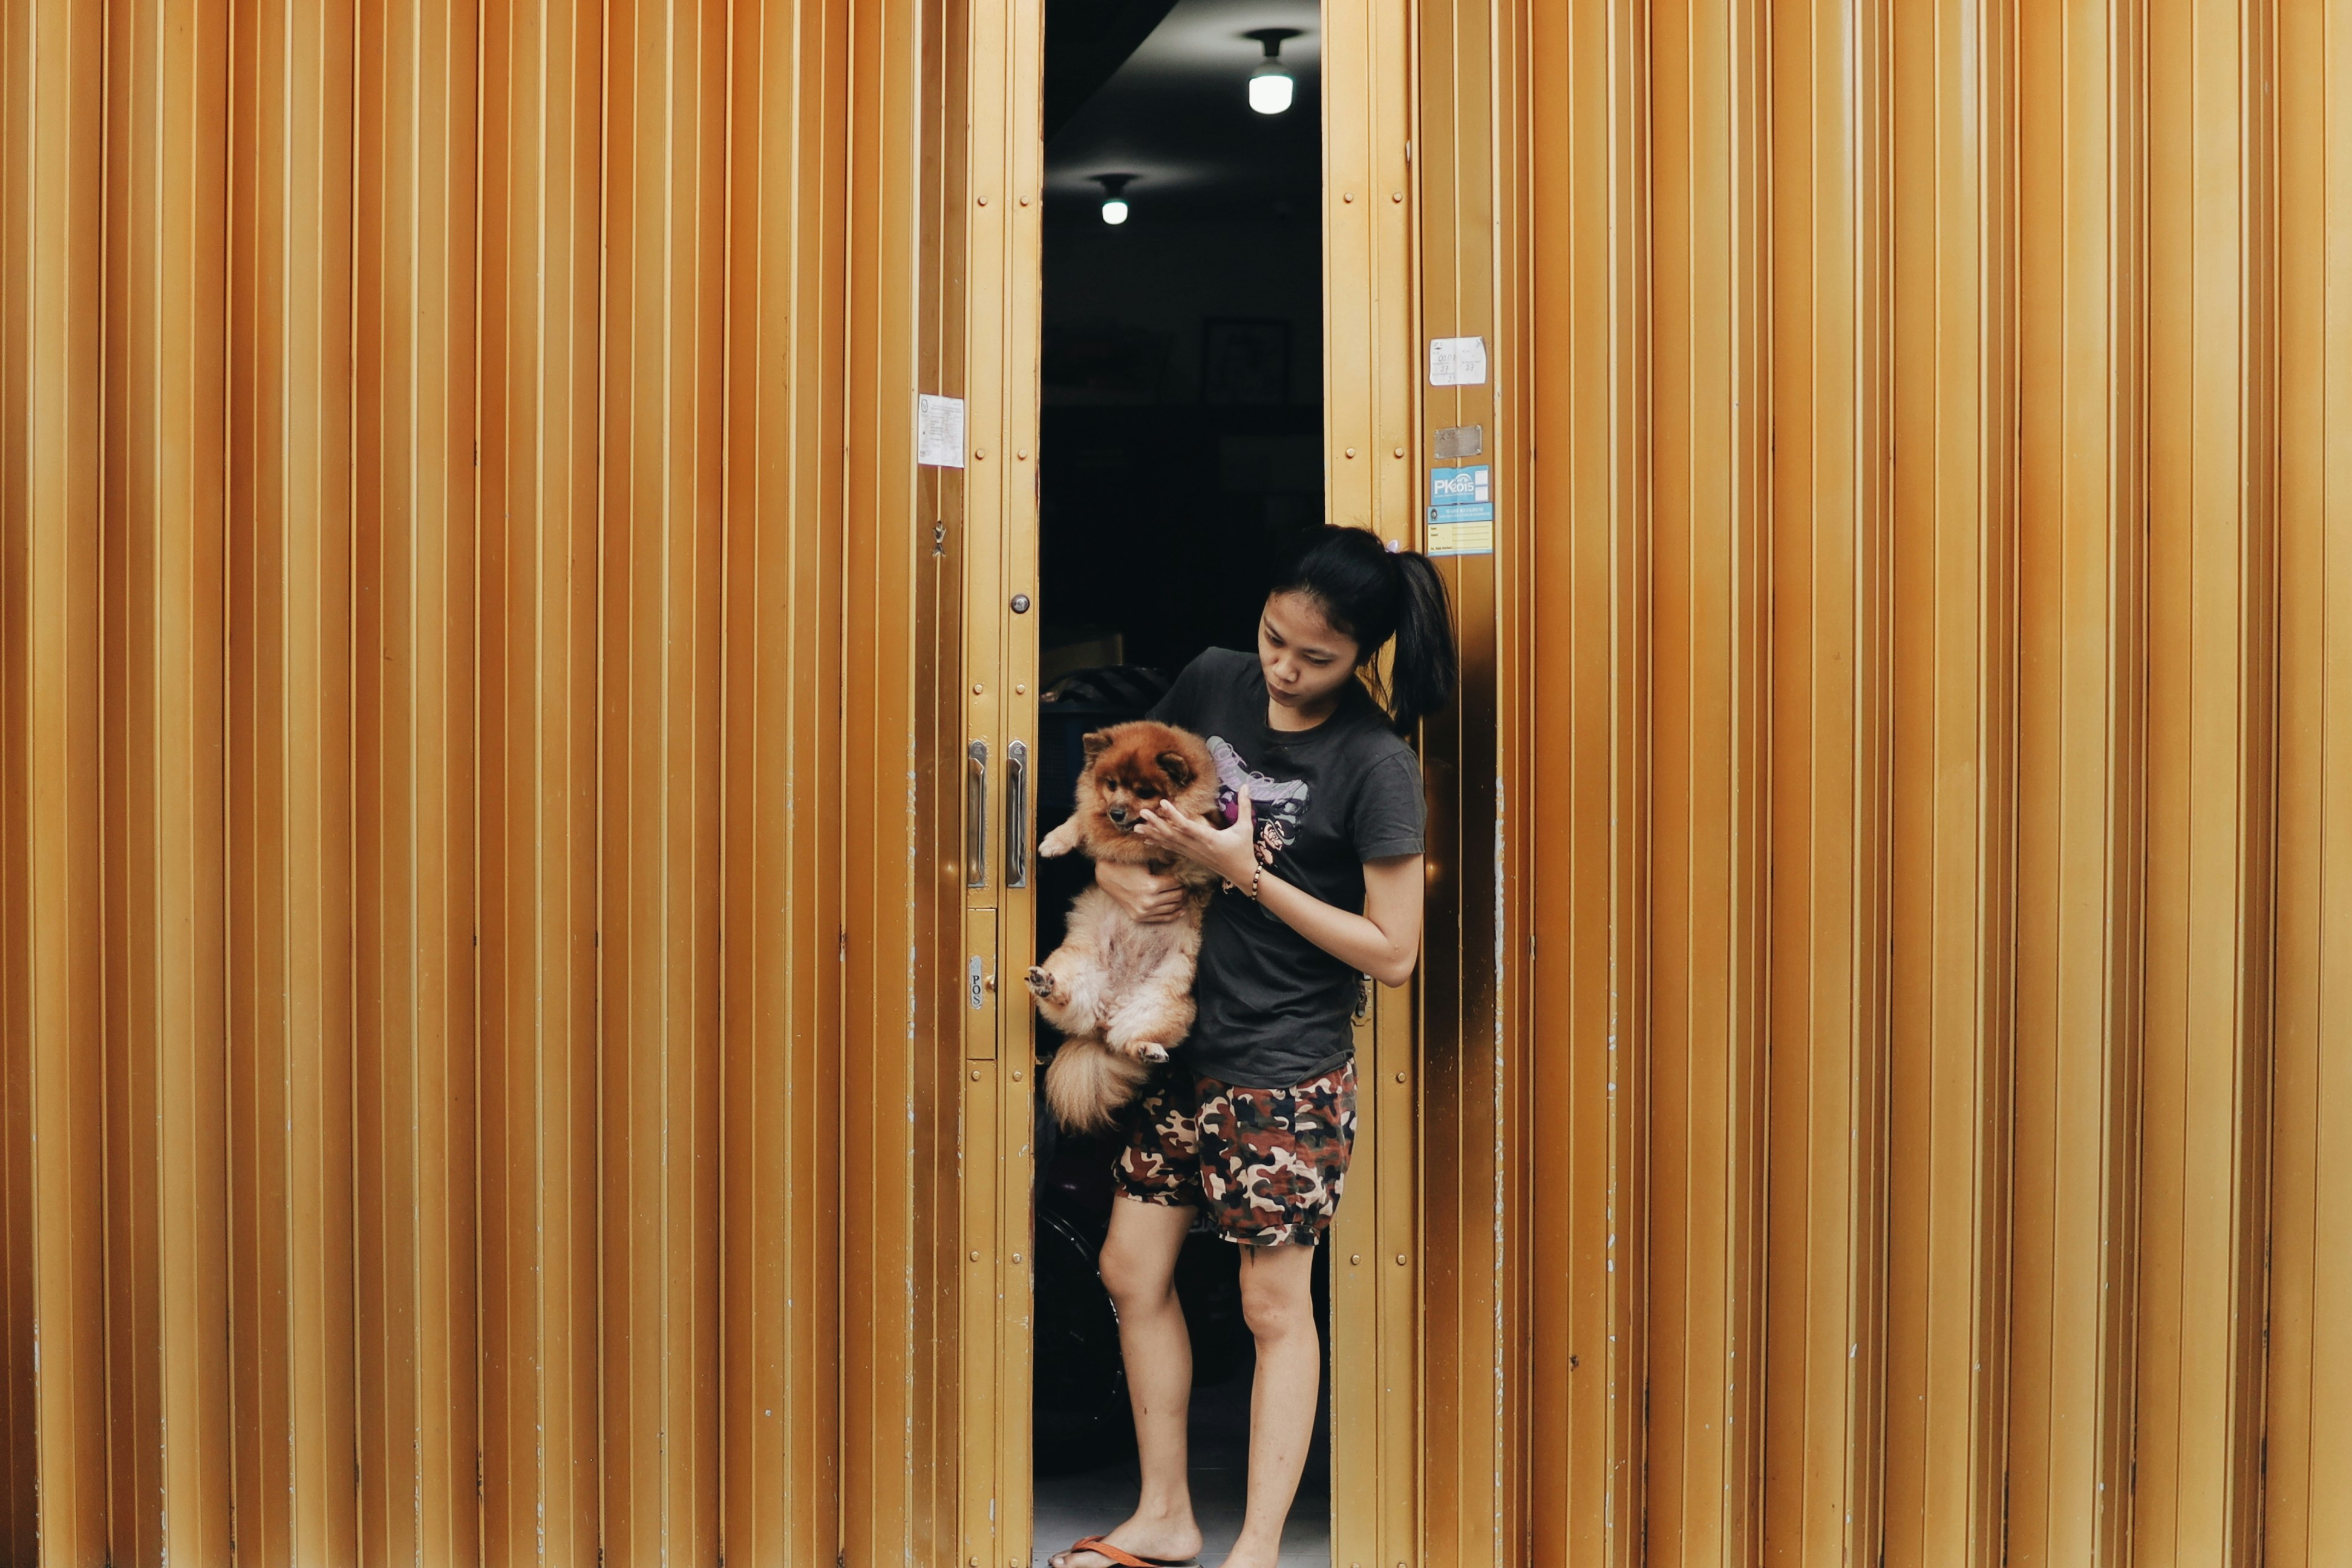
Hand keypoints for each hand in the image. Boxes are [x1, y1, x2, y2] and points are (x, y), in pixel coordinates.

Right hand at [1093, 857, 1187, 923]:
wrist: (1107, 876)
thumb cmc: (1127, 865)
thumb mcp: (1146, 861)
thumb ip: (1164, 861)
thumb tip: (1183, 860)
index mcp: (1152, 886)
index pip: (1176, 883)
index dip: (1183, 878)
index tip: (1186, 875)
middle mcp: (1149, 902)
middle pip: (1177, 896)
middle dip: (1184, 889)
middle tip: (1187, 884)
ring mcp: (1144, 912)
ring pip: (1172, 908)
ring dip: (1181, 901)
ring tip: (1185, 894)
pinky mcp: (1140, 917)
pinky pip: (1162, 918)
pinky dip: (1174, 914)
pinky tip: (1181, 909)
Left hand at [1134, 790, 1257, 887]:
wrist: (1240, 874)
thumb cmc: (1243, 850)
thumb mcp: (1246, 828)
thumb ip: (1245, 806)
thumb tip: (1247, 786)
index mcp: (1208, 838)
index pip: (1187, 826)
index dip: (1174, 815)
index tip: (1163, 803)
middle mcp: (1196, 846)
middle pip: (1172, 834)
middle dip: (1155, 824)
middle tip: (1142, 813)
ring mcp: (1192, 852)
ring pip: (1168, 843)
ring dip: (1152, 834)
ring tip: (1136, 827)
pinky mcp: (1190, 856)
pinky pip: (1171, 848)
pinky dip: (1158, 843)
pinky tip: (1147, 840)